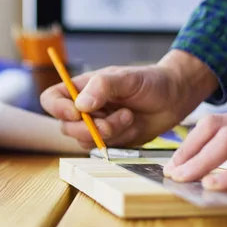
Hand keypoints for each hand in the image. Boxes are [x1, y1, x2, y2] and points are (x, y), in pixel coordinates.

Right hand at [40, 50, 217, 147]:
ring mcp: (96, 126)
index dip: (58, 109)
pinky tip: (132, 124)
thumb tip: (80, 104)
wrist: (175, 97)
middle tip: (108, 122)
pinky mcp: (110, 140)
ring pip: (84, 140)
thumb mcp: (127, 78)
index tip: (77, 113)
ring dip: (108, 132)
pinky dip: (119, 138)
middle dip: (88, 128)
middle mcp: (84, 108)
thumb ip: (102, 87)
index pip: (52, 100)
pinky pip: (104, 148)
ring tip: (128, 116)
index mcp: (81, 89)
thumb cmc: (150, 81)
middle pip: (65, 126)